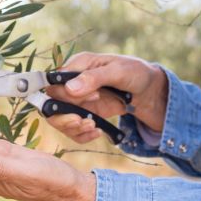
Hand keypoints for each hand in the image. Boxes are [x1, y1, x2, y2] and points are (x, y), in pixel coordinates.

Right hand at [44, 52, 167, 142]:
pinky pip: (73, 129)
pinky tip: (97, 131)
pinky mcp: (85, 114)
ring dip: (72, 128)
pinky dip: (82, 135)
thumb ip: (94, 78)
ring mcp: (78, 100)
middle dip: (64, 116)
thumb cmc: (135, 73)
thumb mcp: (118, 71)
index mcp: (78, 65)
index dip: (66, 94)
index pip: (55, 82)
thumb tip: (69, 88)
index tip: (93, 97)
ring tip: (92, 127)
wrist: (149, 91)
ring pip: (59, 119)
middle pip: (51, 103)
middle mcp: (73, 83)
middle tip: (83, 121)